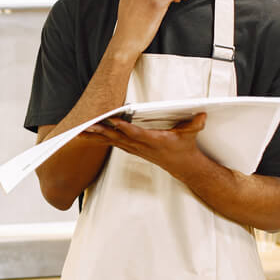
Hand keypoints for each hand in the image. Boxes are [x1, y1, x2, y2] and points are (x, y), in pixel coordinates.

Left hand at [84, 112, 206, 172]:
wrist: (182, 165)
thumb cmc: (184, 147)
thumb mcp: (191, 134)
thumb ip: (195, 124)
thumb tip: (202, 114)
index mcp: (154, 140)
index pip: (136, 133)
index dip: (124, 127)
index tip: (112, 120)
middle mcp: (140, 146)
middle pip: (117, 137)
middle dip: (101, 131)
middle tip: (86, 125)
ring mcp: (134, 148)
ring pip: (111, 141)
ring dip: (94, 136)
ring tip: (78, 131)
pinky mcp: (130, 148)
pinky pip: (111, 143)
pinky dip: (98, 139)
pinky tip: (86, 135)